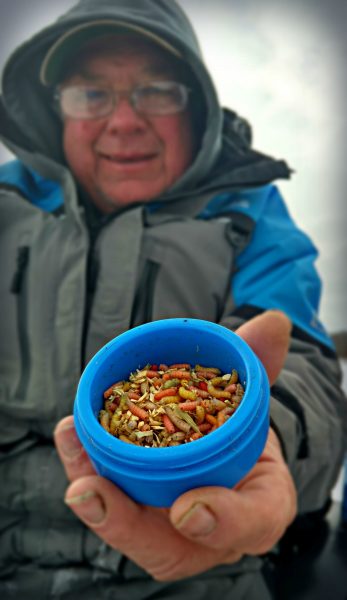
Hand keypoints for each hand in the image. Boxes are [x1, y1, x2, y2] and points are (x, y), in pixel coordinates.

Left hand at [54, 310, 296, 580]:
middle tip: (91, 491)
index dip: (223, 521)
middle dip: (125, 522)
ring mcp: (171, 527)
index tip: (188, 508)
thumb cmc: (240, 427)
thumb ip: (260, 362)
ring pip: (130, 527)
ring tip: (72, 444)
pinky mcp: (138, 511)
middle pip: (170, 545)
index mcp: (260, 504)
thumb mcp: (253, 397)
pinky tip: (71, 432)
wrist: (221, 443)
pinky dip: (87, 466)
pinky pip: (111, 500)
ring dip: (94, 495)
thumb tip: (274, 322)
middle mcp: (213, 529)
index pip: (252, 523)